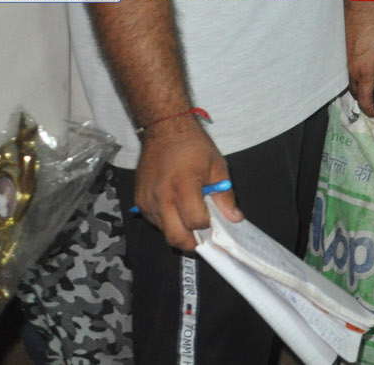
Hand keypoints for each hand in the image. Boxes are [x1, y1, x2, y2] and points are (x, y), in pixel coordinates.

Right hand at [135, 118, 236, 250]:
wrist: (163, 130)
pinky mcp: (138, 200)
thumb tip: (235, 218)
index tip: (214, 220)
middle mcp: (162, 197)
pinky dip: (166, 221)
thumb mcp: (217, 166)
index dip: (208, 225)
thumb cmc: (193, 146)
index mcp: (183, 187)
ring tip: (189, 215)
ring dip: (178, 230)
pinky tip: (176, 207)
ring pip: (163, 230)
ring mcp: (147, 201)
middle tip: (202, 236)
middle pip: (175, 236)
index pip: (195, 222)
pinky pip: (154, 220)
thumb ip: (225, 196)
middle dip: (191, 242)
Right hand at [346, 1, 373, 116]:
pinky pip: (348, 74)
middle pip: (357, 94)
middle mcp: (350, 70)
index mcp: (364, 71)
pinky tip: (369, 72)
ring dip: (362, 89)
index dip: (372, 110)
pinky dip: (358, 78)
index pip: (365, 100)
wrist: (362, 7)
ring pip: (352, 84)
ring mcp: (344, 63)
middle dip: (367, 101)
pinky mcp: (342, 56)